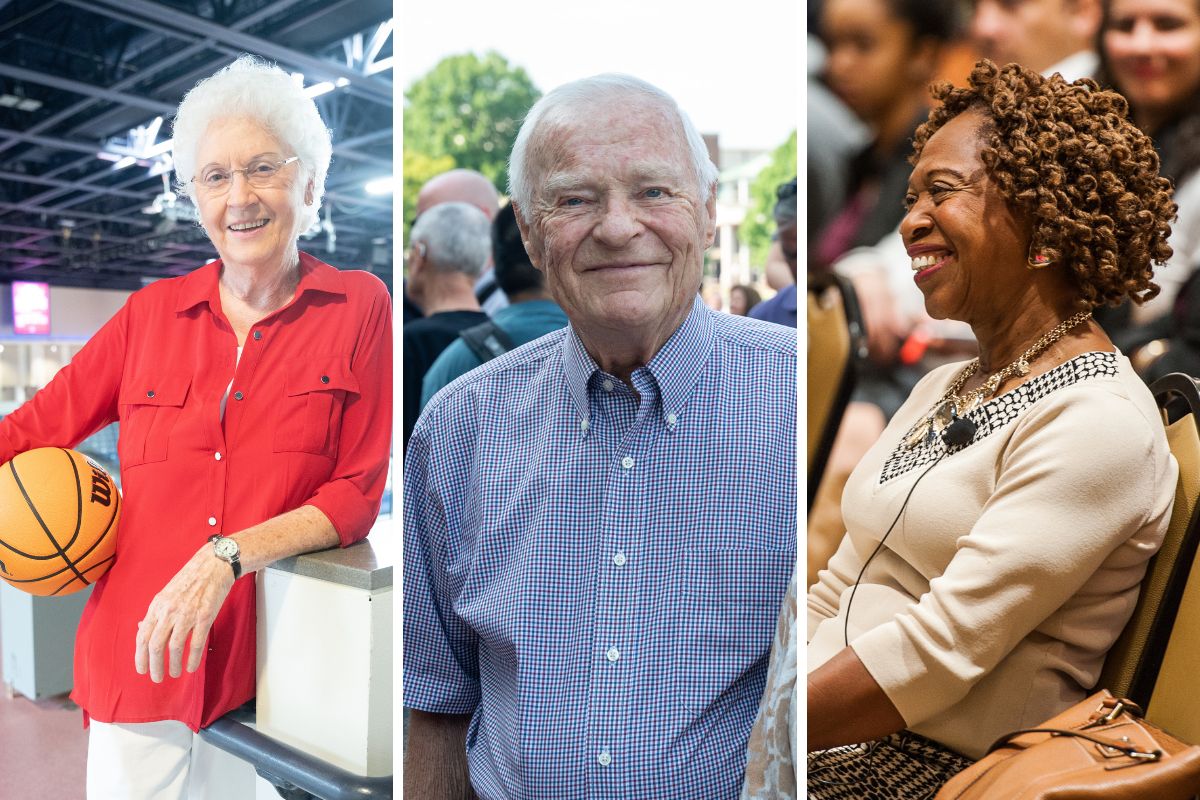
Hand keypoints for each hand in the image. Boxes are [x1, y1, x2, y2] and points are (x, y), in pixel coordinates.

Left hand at [135, 543, 235, 682]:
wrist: (214, 564)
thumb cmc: (191, 578)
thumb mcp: (167, 593)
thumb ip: (155, 612)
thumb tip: (142, 628)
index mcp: (157, 606)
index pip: (143, 636)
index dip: (140, 656)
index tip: (142, 669)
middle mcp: (169, 611)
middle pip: (155, 646)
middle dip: (154, 666)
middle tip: (156, 678)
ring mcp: (187, 614)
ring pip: (174, 647)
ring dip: (173, 665)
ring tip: (174, 673)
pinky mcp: (205, 616)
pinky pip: (196, 643)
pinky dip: (193, 658)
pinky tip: (191, 667)